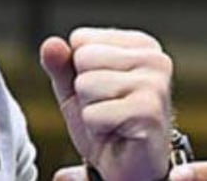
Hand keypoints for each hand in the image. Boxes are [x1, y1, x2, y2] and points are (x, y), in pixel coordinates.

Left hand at [41, 28, 173, 180]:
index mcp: (140, 45)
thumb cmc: (107, 124)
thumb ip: (61, 64)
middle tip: (107, 108)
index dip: (79, 71)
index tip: (102, 91)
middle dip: (84, 90)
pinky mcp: (149, 111)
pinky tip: (118, 132)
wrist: (129, 167)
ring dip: (91, 110)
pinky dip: (98, 128)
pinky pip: (95, 113)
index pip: (81, 38)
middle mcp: (154, 58)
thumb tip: (51, 44)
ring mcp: (155, 84)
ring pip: (87, 84)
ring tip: (112, 120)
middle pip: (84, 58)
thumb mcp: (75, 90)